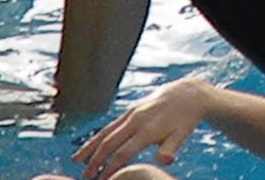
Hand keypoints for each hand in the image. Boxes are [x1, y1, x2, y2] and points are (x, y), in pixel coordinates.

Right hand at [71, 78, 210, 179]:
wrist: (189, 93)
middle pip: (109, 142)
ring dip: (90, 146)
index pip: (123, 152)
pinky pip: (111, 124)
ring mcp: (132, 112)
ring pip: (105, 131)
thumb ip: (170, 148)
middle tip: (85, 177)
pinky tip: (91, 144)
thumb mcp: (182, 134)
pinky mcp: (131, 109)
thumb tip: (166, 161)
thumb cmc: (185, 118)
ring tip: (76, 161)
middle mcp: (136, 119)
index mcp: (148, 129)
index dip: (111, 168)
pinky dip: (98, 135)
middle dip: (95, 160)